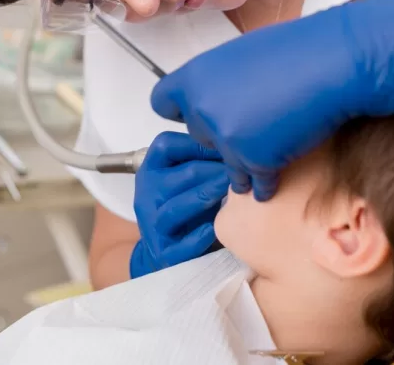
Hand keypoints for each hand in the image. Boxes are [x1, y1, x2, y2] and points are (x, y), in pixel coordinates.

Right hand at [129, 132, 228, 278]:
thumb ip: (200, 158)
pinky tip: (216, 228)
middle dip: (217, 171)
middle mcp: (147, 193)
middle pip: (183, 174)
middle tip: (246, 170)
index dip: (200, 144)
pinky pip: (182, 243)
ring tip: (236, 192)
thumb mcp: (185, 177)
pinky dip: (199, 236)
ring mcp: (153, 223)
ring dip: (208, 196)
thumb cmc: (185, 205)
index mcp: (151, 169)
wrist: (167, 251)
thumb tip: (235, 140)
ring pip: (177, 207)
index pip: (166, 145)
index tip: (229, 147)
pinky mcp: (164, 252)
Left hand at [150, 0, 393, 199]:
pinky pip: (254, 184)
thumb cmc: (296, 50)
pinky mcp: (255, 160)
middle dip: (223, 135)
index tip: (197, 113)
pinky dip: (269, 180)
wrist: (333, 64)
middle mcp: (202, 109)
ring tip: (269, 150)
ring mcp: (226, 138)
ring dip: (245, 163)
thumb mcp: (241, 56)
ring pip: (228, 166)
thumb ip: (219, 81)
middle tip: (252, 125)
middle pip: (200, 137)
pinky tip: (283, 168)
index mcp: (194, 77)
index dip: (182, 110)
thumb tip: (218, 97)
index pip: (162, 102)